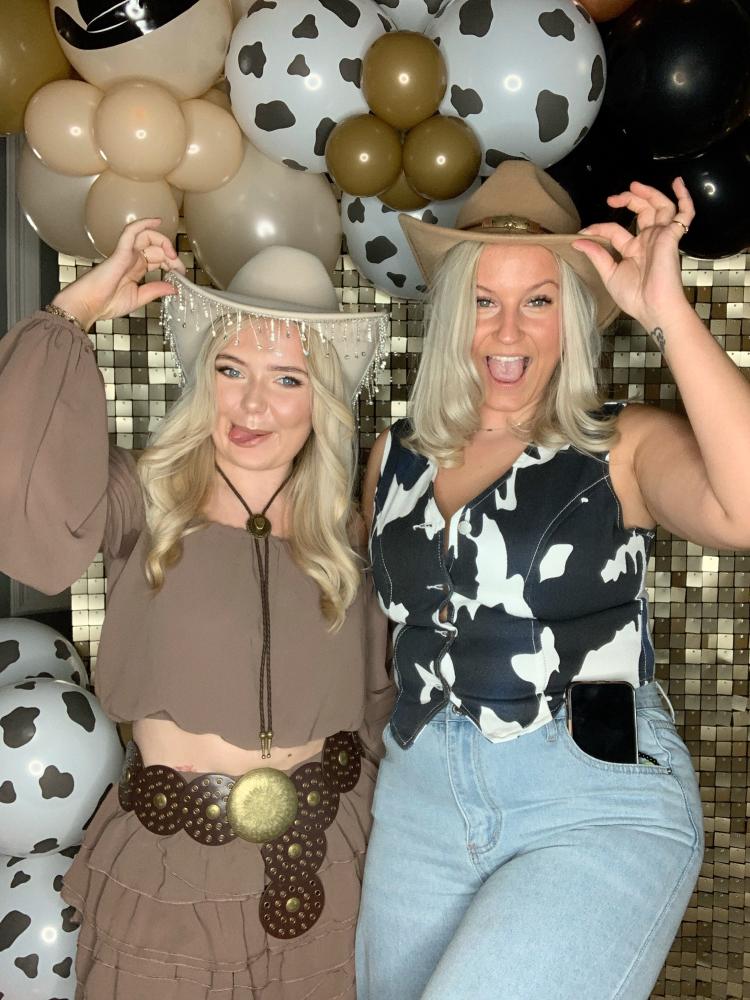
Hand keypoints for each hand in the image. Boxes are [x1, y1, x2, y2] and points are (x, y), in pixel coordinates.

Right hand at [51, 219, 186, 330]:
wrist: (88, 306)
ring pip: (147, 236)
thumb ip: (155, 290)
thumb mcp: (138, 298)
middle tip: (180, 267)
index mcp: (135, 269)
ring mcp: (125, 253)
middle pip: (156, 247)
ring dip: (163, 242)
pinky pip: (131, 231)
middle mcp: (131, 258)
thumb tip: (173, 288)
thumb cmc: (106, 304)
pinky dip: (144, 224)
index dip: (172, 262)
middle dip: (171, 255)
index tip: (181, 273)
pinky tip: (157, 221)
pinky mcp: (120, 252)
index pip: (157, 258)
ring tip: (172, 254)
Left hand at [571, 178, 694, 330]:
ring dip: (649, 193)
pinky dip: (684, 198)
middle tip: (614, 198)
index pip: (615, 229)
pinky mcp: (671, 237)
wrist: (653, 307)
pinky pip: (685, 214)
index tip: (584, 231)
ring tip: (635, 186)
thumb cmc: (635, 297)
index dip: (599, 227)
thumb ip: (596, 254)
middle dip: (629, 200)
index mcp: (633, 249)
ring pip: (660, 206)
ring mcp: (661, 237)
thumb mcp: (609, 274)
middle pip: (642, 210)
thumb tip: (577, 241)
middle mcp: (648, 240)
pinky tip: (678, 184)